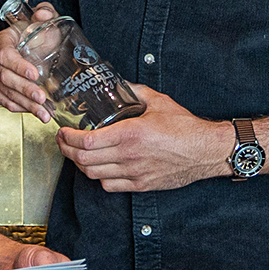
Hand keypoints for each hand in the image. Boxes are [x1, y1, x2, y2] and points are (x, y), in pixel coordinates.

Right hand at [0, 4, 54, 120]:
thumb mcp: (45, 19)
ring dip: (25, 104)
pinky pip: (5, 101)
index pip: (5, 55)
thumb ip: (46, 11)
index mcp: (2, 40)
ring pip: (6, 92)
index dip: (19, 66)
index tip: (35, 74)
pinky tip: (34, 112)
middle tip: (42, 97)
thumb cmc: (37, 32)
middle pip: (5, 77)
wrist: (34, 44)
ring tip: (44, 112)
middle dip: (25, 89)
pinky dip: (19, 108)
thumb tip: (42, 14)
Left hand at [57, 85, 229, 193]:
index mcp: (130, 134)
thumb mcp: (158, 101)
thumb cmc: (185, 127)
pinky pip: (110, 186)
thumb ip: (134, 91)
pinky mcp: (141, 185)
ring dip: (80, 165)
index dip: (68, 138)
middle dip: (67, 151)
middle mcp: (129, 156)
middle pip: (84, 160)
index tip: (63, 131)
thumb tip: (118, 84)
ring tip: (77, 154)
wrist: (206, 151)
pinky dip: (99, 177)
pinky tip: (99, 167)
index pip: (86, 141)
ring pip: (93, 175)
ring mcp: (134, 173)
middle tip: (63, 142)